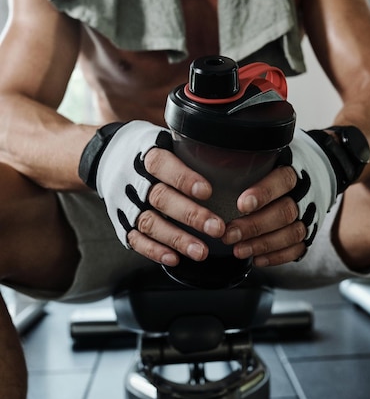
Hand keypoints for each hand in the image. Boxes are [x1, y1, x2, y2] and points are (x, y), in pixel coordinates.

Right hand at [92, 121, 225, 263]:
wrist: (106, 158)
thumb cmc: (149, 151)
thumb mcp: (165, 140)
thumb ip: (189, 151)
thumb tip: (233, 158)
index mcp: (145, 153)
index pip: (162, 164)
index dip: (184, 178)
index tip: (207, 191)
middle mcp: (133, 180)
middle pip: (160, 198)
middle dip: (191, 215)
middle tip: (217, 228)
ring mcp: (125, 204)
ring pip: (149, 223)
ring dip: (177, 239)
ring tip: (202, 252)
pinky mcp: (120, 223)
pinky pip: (135, 240)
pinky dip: (154, 251)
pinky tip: (175, 259)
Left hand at [222, 129, 336, 266]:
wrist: (323, 168)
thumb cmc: (282, 162)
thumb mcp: (270, 152)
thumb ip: (249, 156)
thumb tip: (209, 152)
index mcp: (295, 170)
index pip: (282, 180)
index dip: (263, 193)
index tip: (241, 204)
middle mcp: (305, 194)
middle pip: (284, 212)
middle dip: (254, 226)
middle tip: (228, 234)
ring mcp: (310, 215)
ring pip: (291, 233)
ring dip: (263, 244)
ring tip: (238, 250)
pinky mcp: (311, 232)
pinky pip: (298, 249)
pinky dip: (277, 257)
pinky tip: (257, 259)